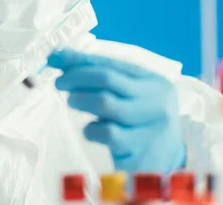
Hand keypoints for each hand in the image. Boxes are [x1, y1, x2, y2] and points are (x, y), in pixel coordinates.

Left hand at [48, 49, 185, 175]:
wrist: (166, 164)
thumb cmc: (140, 125)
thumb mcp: (129, 97)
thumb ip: (101, 78)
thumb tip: (60, 58)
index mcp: (155, 82)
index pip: (113, 64)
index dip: (81, 60)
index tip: (55, 59)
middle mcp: (157, 100)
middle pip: (108, 79)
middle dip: (77, 77)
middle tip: (59, 82)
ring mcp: (152, 125)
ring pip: (105, 103)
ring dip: (81, 100)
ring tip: (72, 101)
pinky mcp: (141, 149)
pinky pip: (107, 133)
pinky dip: (91, 129)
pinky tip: (89, 130)